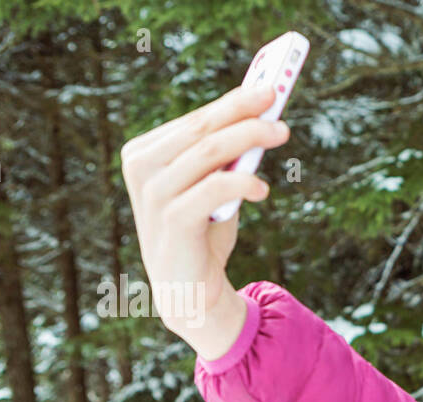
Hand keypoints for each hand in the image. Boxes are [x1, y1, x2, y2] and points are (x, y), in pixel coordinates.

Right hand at [120, 85, 289, 338]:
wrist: (189, 293)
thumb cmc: (203, 234)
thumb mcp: (212, 188)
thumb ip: (225, 157)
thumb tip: (261, 116)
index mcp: (144, 154)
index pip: (194, 120)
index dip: (232, 102)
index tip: (268, 88)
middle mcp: (142, 168)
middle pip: (200, 128)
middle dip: (244, 112)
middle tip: (279, 103)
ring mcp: (153, 194)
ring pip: (207, 152)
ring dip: (250, 137)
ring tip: (281, 133)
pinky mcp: (172, 220)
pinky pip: (213, 188)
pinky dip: (242, 182)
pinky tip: (263, 187)